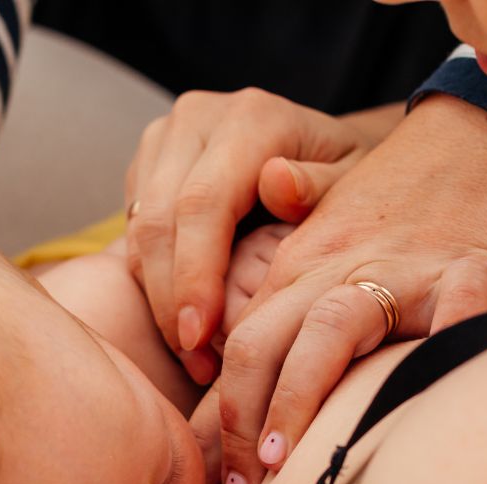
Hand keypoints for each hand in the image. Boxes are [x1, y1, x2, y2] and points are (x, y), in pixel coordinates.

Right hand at [125, 89, 396, 381]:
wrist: (321, 154)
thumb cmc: (346, 182)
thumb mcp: (353, 185)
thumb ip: (320, 187)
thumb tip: (276, 182)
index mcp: (251, 118)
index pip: (204, 203)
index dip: (195, 275)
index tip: (200, 336)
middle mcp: (197, 118)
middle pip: (159, 221)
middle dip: (171, 301)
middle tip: (196, 362)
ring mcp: (164, 140)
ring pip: (138, 233)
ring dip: (158, 303)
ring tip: (194, 358)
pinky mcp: (145, 168)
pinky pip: (133, 237)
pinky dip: (153, 288)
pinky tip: (184, 330)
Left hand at [210, 94, 486, 483]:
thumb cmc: (403, 204)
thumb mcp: (327, 241)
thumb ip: (277, 293)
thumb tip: (209, 342)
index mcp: (299, 269)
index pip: (239, 346)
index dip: (222, 416)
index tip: (222, 479)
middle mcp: (337, 270)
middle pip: (264, 343)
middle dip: (243, 423)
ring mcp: (404, 269)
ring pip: (330, 329)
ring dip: (299, 396)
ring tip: (285, 463)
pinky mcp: (472, 269)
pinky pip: (452, 311)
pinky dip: (435, 350)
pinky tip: (419, 400)